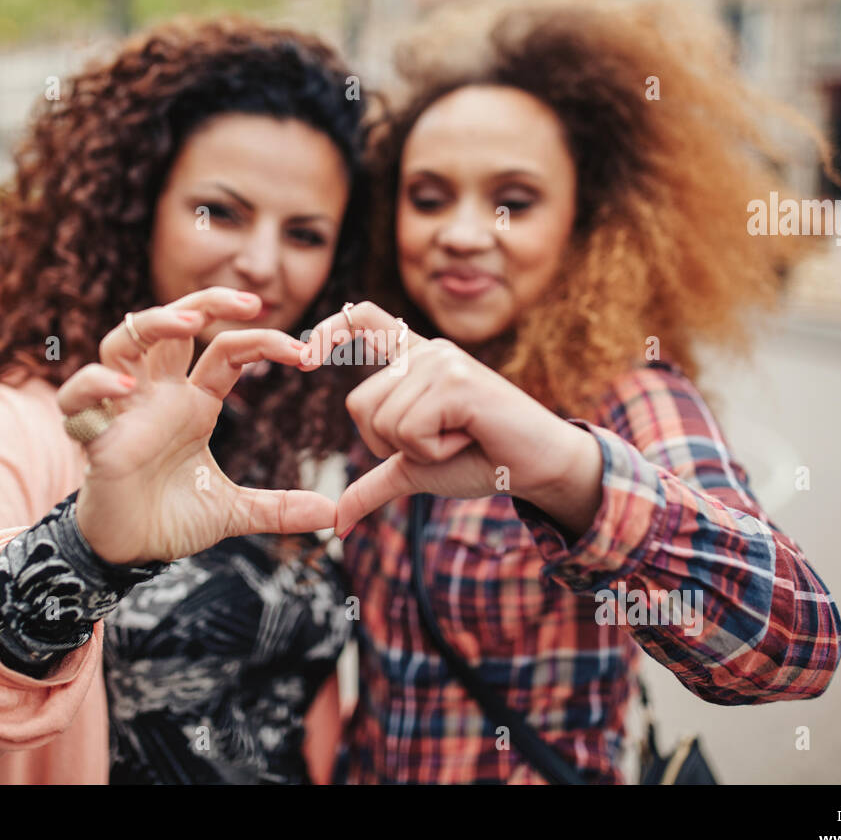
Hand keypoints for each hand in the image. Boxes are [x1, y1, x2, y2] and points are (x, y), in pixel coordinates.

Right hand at [65, 287, 336, 565]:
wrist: (128, 551)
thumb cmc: (171, 518)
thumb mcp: (233, 512)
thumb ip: (278, 508)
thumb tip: (332, 515)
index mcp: (192, 403)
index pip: (226, 352)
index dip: (263, 342)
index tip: (306, 354)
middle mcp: (157, 395)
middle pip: (171, 324)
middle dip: (205, 303)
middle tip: (250, 301)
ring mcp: (122, 410)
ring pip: (122, 342)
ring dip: (150, 325)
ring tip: (184, 324)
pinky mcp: (93, 436)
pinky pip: (78, 399)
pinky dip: (94, 384)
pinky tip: (122, 385)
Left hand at [299, 302, 602, 536]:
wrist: (537, 466)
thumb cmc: (480, 460)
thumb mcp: (415, 470)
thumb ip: (374, 485)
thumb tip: (336, 522)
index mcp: (415, 358)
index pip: (362, 318)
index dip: (329, 328)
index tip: (303, 356)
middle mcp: (427, 351)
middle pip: (358, 404)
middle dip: (389, 444)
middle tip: (440, 441)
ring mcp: (442, 362)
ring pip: (383, 422)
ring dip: (418, 450)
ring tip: (458, 437)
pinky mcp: (457, 382)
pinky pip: (410, 431)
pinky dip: (434, 451)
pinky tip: (468, 437)